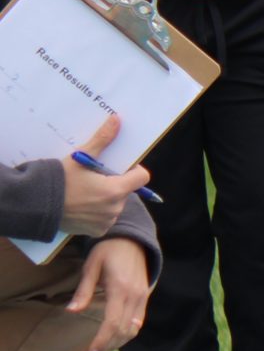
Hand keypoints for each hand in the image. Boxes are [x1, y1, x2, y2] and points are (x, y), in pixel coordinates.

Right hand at [58, 114, 148, 237]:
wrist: (35, 205)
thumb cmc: (58, 180)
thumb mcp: (80, 158)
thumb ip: (102, 140)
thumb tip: (117, 120)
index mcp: (115, 190)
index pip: (141, 178)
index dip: (133, 170)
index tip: (119, 167)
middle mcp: (115, 208)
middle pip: (126, 190)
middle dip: (114, 183)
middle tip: (94, 178)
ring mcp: (106, 221)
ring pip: (115, 204)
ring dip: (106, 198)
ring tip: (84, 192)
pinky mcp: (97, 231)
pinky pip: (105, 218)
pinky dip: (97, 212)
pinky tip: (81, 205)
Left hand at [68, 236, 150, 350]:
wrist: (133, 240)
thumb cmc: (108, 251)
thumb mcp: (91, 266)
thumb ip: (83, 291)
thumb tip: (71, 311)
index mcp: (120, 289)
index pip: (112, 322)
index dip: (101, 340)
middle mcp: (134, 296)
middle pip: (124, 329)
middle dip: (109, 344)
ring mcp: (142, 297)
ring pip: (134, 328)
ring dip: (119, 341)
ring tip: (103, 346)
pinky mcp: (145, 297)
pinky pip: (139, 321)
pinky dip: (128, 332)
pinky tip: (116, 336)